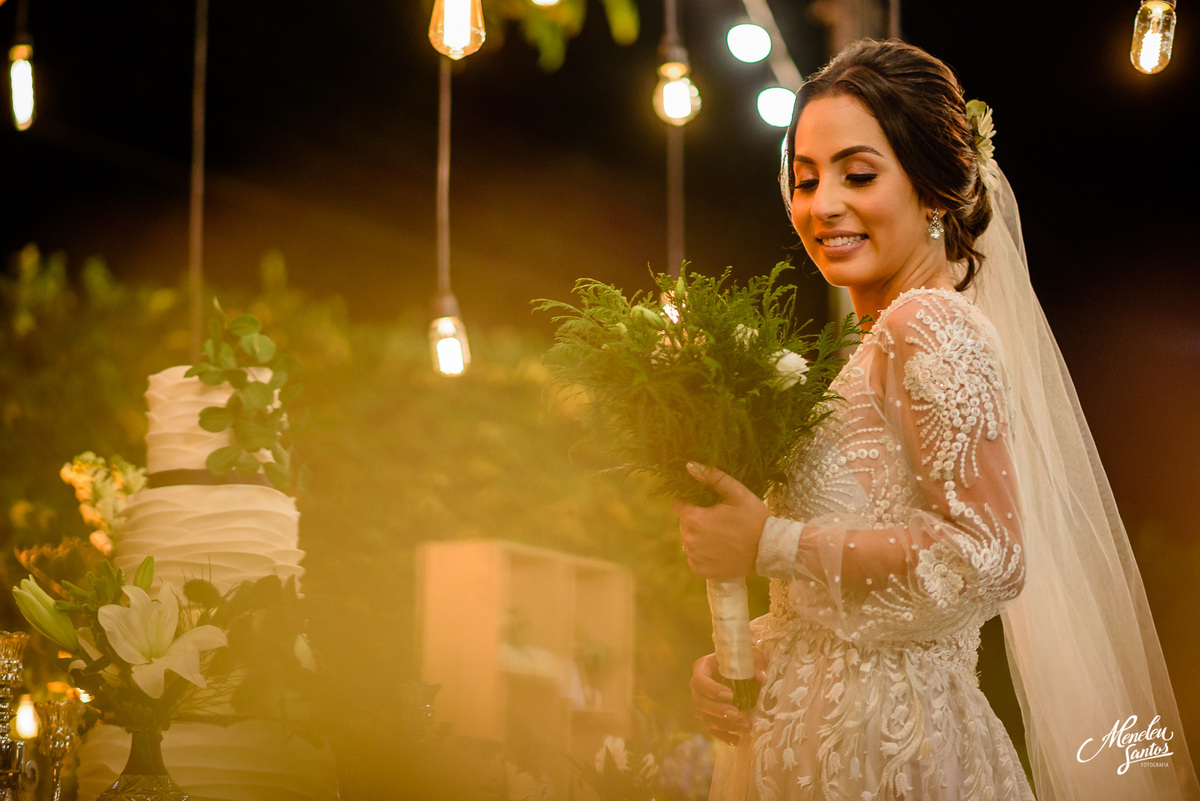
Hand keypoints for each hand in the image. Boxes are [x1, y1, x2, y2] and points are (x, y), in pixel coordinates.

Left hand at [673, 463, 769, 578]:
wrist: (769, 550)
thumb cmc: (754, 518)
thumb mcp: (736, 492)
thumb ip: (712, 477)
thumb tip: (689, 465)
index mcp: (694, 519)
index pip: (678, 505)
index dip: (690, 501)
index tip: (705, 503)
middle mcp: (689, 540)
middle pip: (684, 523)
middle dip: (696, 518)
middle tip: (718, 519)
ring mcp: (695, 558)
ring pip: (689, 540)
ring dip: (699, 536)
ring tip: (721, 534)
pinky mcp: (702, 571)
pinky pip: (695, 558)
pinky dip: (703, 553)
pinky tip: (719, 549)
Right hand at [690, 651, 765, 744]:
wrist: (738, 669)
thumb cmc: (742, 659)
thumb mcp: (750, 655)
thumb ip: (756, 663)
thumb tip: (762, 677)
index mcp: (703, 668)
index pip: (700, 680)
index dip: (712, 690)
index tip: (730, 695)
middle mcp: (698, 687)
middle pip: (700, 702)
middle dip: (718, 710)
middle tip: (737, 714)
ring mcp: (702, 703)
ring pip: (706, 718)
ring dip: (725, 725)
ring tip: (746, 726)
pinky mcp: (709, 716)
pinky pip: (712, 729)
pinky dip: (723, 736)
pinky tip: (737, 740)